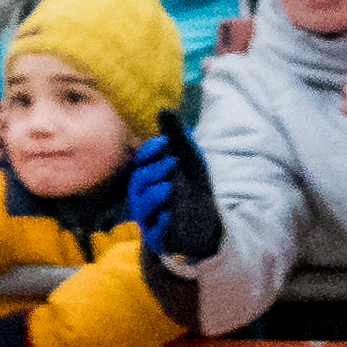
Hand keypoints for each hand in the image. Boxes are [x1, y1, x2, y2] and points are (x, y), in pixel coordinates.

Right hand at [126, 125, 222, 268]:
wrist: (208, 223)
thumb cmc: (194, 187)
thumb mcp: (190, 159)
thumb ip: (177, 136)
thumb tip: (164, 109)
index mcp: (147, 175)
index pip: (141, 160)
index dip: (150, 150)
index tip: (166, 143)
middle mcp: (141, 195)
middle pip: (139, 180)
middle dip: (156, 170)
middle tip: (175, 163)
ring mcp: (148, 217)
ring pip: (143, 203)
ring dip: (158, 193)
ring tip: (173, 187)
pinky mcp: (157, 238)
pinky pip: (155, 230)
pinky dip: (163, 222)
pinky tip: (171, 215)